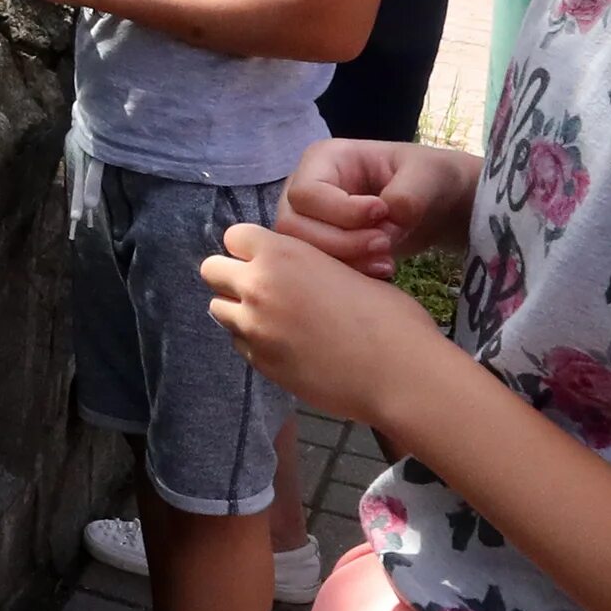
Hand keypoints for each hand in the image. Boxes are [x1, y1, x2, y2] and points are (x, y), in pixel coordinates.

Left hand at [203, 223, 459, 427]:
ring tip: (276, 320)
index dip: (250, 246)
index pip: (234, 236)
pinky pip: (240, 344)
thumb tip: (297, 269)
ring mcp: (254, 329)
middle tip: (263, 288)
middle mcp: (258, 287)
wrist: (399, 374)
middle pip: (211, 270)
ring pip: (219, 310)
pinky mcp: (259, 363)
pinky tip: (287, 346)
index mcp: (283, 255)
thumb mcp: (349, 271)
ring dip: (240, 310)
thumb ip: (308, 265)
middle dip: (231, 275)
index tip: (268, 258)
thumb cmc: (389, 317)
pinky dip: (255, 342)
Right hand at [275, 138, 478, 278]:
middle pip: (293, 225)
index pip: (306, 193)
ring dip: (345, 261)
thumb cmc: (428, 177)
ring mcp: (309, 220)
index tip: (383, 213)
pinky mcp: (321, 246)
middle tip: (384, 242)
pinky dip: (350, 274)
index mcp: (323, 159)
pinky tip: (384, 268)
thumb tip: (388, 216)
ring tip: (387, 260)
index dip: (340, 211)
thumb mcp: (428, 174)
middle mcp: (304, 189)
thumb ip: (409, 192)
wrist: (439, 205)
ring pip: (301, 252)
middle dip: (341, 241)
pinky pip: (318, 269)